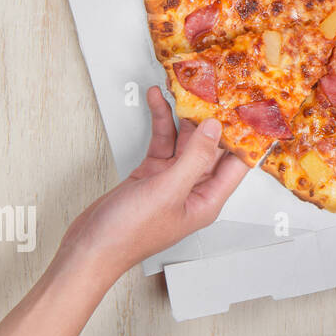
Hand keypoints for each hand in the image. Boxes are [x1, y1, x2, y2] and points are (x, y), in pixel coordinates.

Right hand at [59, 87, 248, 282]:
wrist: (88, 248)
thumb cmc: (127, 235)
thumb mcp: (168, 191)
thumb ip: (194, 158)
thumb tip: (214, 129)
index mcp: (208, 200)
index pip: (236, 163)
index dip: (243, 136)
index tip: (247, 108)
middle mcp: (194, 189)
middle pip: (212, 147)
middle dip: (213, 118)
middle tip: (214, 89)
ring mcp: (172, 180)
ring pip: (185, 140)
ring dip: (184, 114)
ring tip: (186, 87)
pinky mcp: (151, 173)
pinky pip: (163, 141)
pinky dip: (161, 121)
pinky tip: (158, 101)